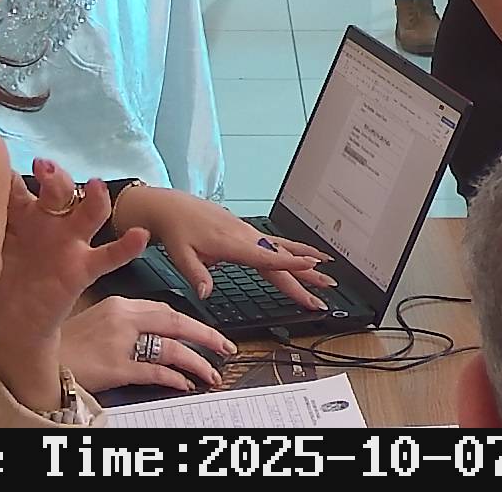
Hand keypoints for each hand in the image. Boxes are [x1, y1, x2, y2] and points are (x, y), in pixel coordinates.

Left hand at [0, 160, 151, 407]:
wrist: (12, 327)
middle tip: (45, 166)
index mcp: (18, 216)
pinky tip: (138, 236)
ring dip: (94, 199)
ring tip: (96, 186)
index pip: (14, 186)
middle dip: (55, 177)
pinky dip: (125, 246)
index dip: (9, 171)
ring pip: (86, 215)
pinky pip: (107, 257)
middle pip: (56, 192)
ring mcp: (68, 245)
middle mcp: (47, 223)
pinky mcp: (81, 269)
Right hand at [57, 297, 233, 393]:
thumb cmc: (64, 345)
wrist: (33, 361)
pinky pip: (155, 371)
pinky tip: (185, 383)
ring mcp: (120, 343)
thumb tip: (159, 335)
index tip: (207, 332)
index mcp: (119, 304)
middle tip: (226, 347)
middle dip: (207, 336)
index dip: (191, 323)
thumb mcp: (97, 321)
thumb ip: (127, 322)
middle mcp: (123, 319)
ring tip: (211, 373)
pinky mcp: (115, 367)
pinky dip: (175, 378)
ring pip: (172, 349)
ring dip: (197, 362)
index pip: (166, 310)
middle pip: (177, 323)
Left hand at [114, 186, 335, 310]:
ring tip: (328, 274)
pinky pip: (278, 244)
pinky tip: (308, 256)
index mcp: (233, 244)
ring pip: (284, 251)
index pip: (267, 257)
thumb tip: (206, 293)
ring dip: (306, 264)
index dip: (291, 263)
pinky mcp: (249, 234)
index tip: (313, 266)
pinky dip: (296, 251)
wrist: (173, 207)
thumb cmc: (176, 230)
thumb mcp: (178, 254)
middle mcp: (247, 238)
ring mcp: (251, 235)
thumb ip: (195, 274)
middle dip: (306, 274)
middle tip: (326, 287)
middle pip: (282, 258)